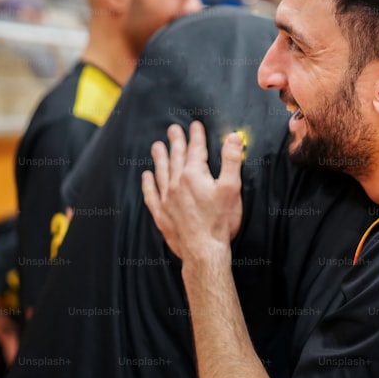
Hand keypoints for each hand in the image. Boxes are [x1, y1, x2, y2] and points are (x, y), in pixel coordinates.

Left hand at [142, 122, 243, 260]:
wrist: (204, 251)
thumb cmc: (220, 221)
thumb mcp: (232, 188)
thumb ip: (232, 160)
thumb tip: (232, 137)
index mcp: (194, 175)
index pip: (196, 149)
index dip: (196, 136)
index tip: (195, 125)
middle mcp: (176, 183)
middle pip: (176, 157)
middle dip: (176, 141)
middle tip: (173, 129)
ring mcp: (166, 199)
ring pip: (161, 172)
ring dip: (160, 157)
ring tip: (157, 146)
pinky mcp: (161, 214)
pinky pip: (151, 194)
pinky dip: (148, 183)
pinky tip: (146, 176)